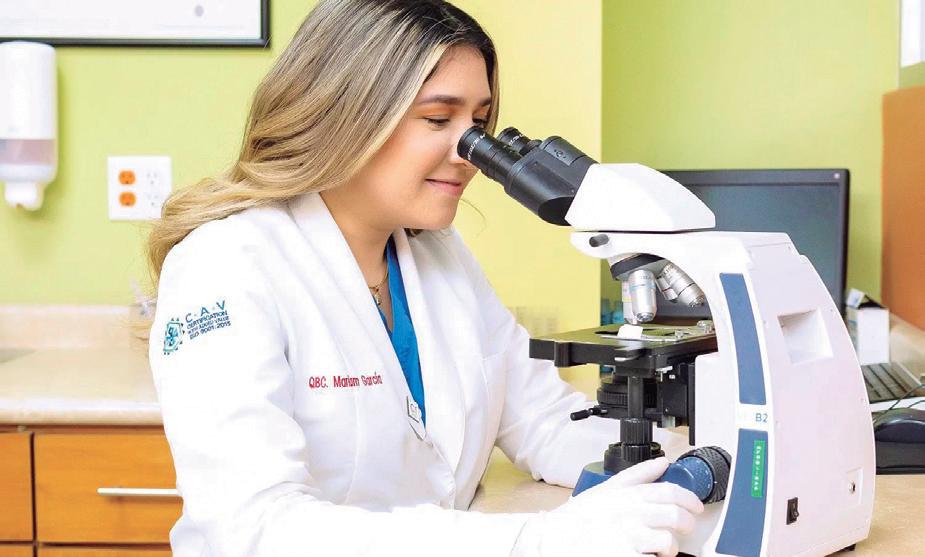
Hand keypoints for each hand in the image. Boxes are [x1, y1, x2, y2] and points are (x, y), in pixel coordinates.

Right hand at [512, 457, 704, 556]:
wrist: (554, 539)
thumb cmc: (579, 518)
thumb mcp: (605, 489)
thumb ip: (636, 475)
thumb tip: (662, 463)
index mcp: (627, 495)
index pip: (669, 492)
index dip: (689, 499)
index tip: (696, 507)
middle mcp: (629, 513)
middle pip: (674, 516)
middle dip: (685, 524)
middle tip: (683, 530)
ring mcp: (628, 536)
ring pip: (667, 541)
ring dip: (669, 548)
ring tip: (661, 548)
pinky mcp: (625, 555)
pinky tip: (646, 555)